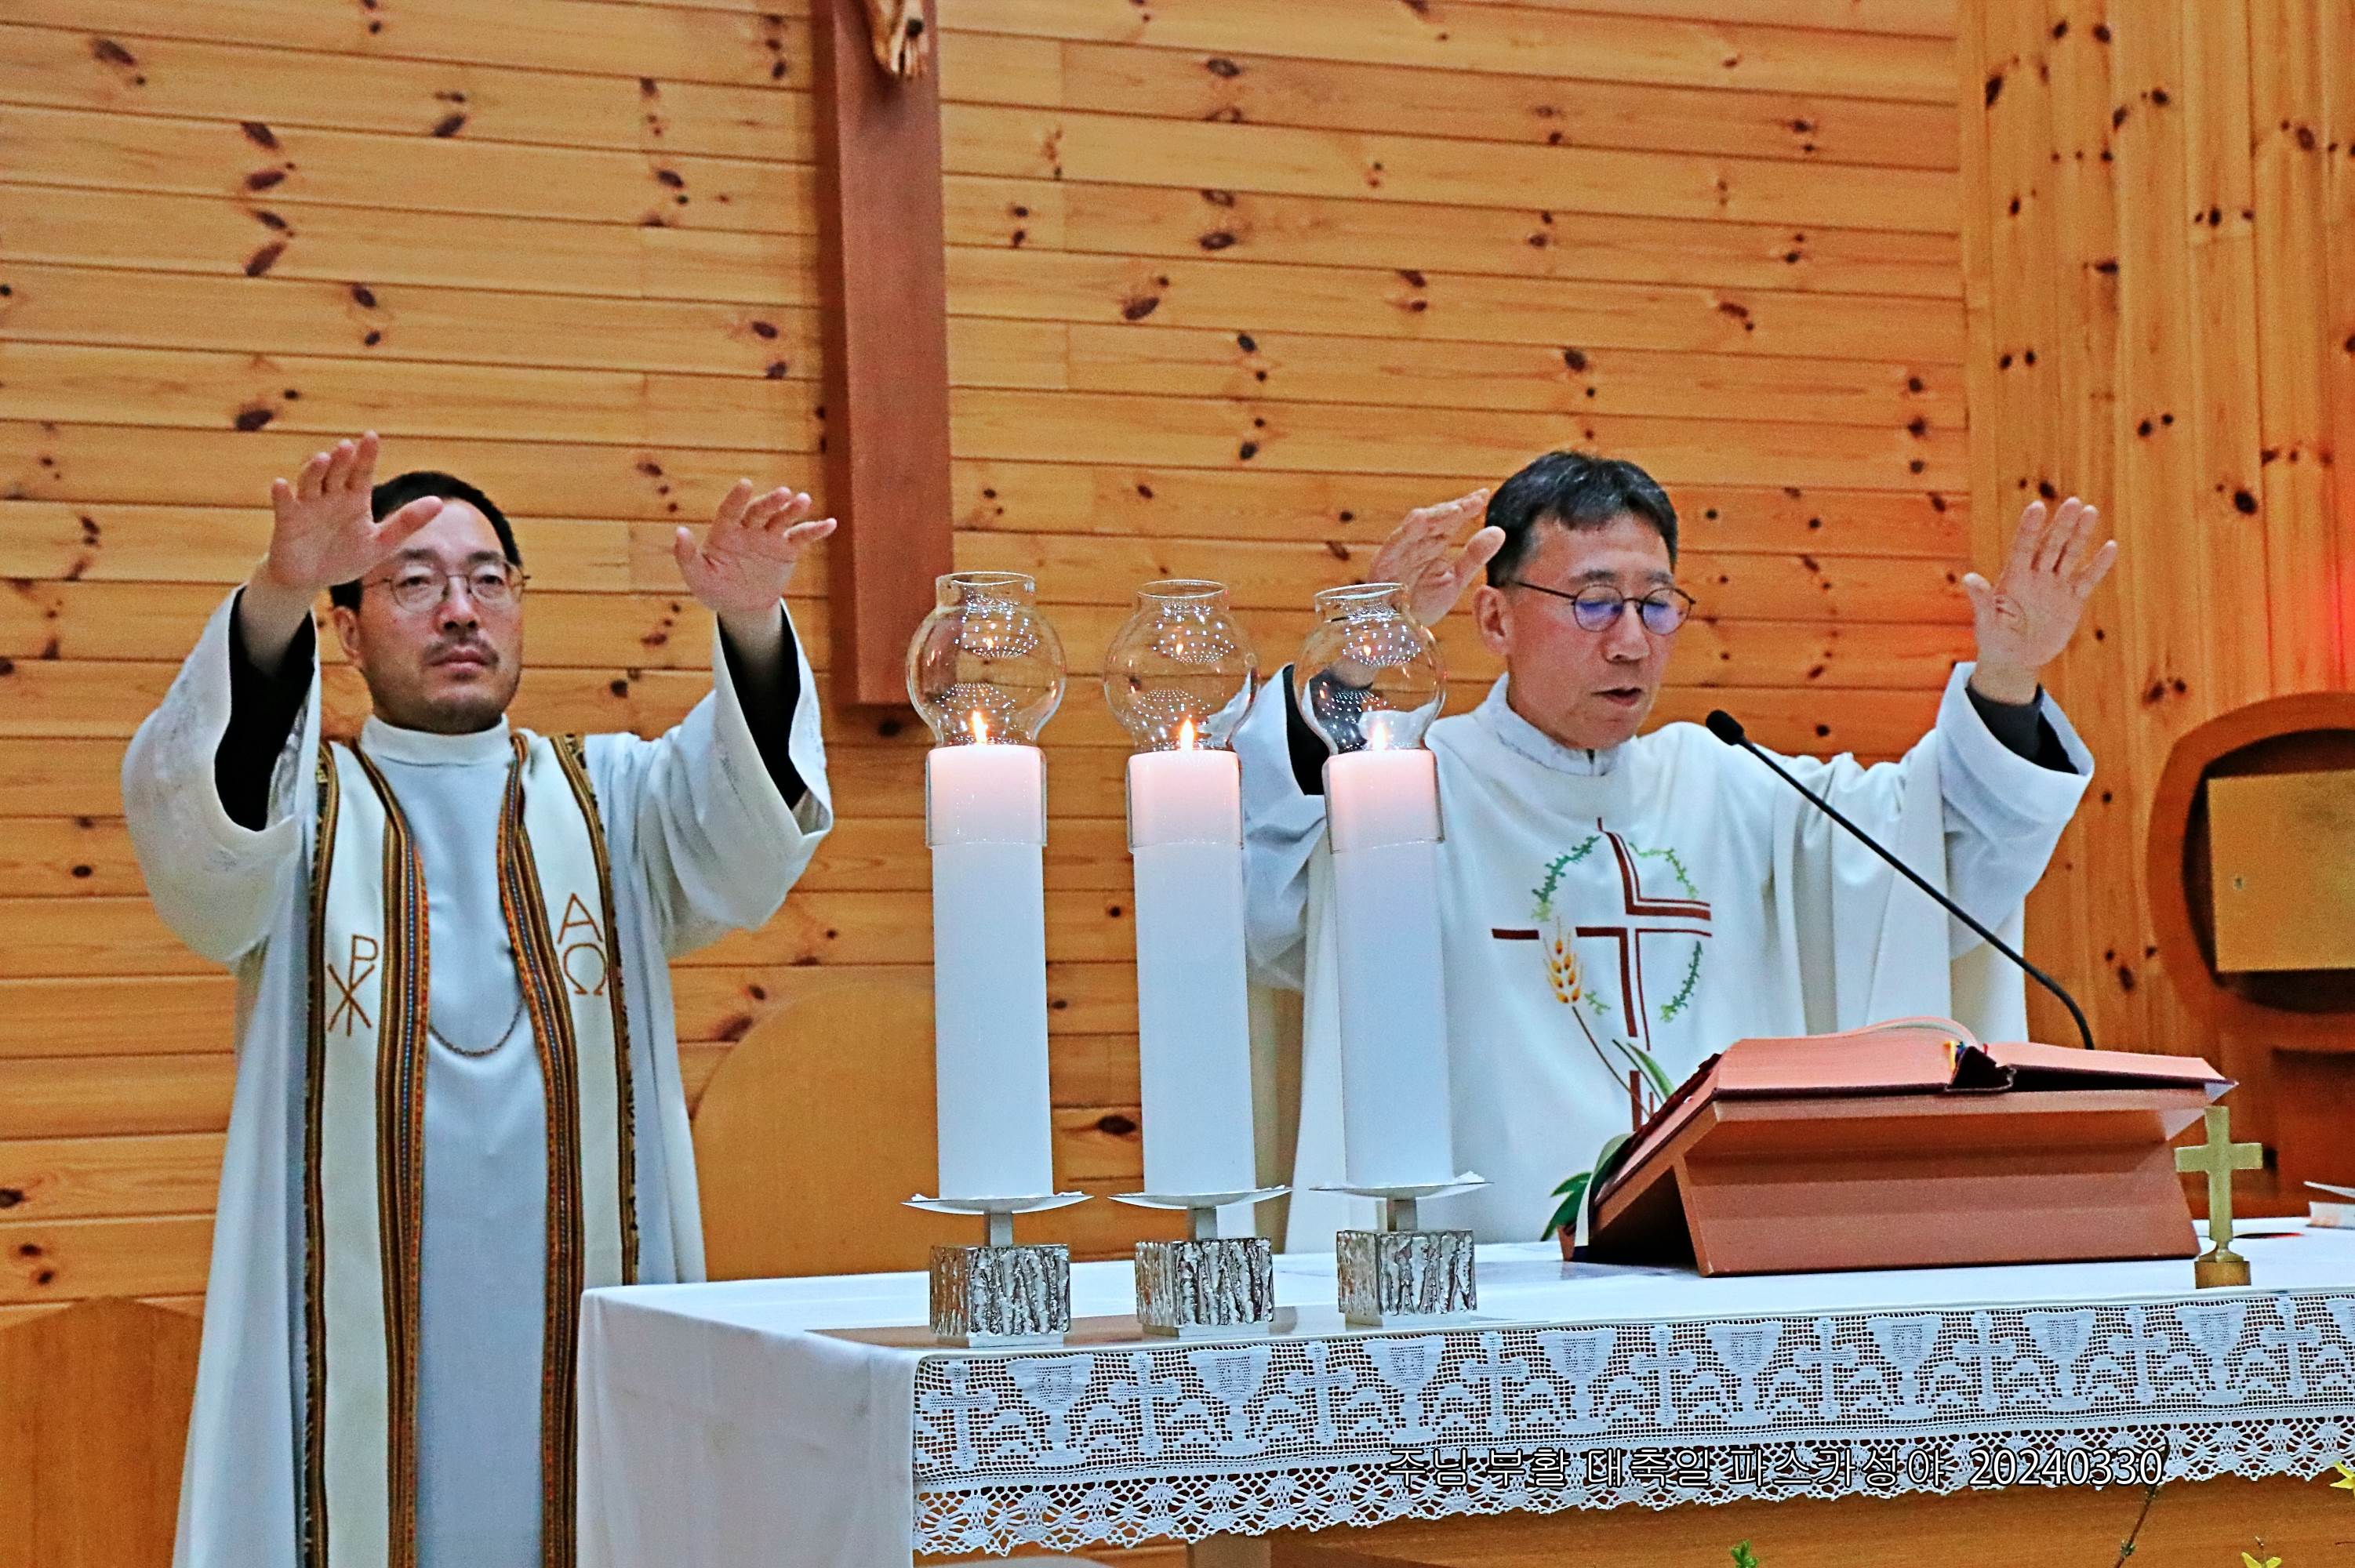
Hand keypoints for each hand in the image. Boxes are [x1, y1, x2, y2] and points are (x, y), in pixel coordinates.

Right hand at [261, 432, 443, 596]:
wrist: (312, 579)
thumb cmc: (346, 557)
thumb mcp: (380, 543)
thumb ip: (406, 523)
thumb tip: (439, 503)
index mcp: (354, 499)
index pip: (362, 472)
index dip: (366, 455)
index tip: (371, 436)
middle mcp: (331, 496)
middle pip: (336, 473)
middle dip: (341, 460)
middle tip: (347, 446)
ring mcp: (307, 506)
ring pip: (311, 482)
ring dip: (314, 470)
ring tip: (323, 459)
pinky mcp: (287, 521)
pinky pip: (284, 505)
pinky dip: (282, 494)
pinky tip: (281, 484)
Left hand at [672, 481, 834, 617]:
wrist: (741, 605)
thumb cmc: (715, 588)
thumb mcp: (697, 576)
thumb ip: (687, 556)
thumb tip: (679, 532)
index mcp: (725, 531)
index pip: (731, 510)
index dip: (737, 497)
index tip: (745, 484)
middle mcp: (749, 528)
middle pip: (761, 511)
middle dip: (772, 502)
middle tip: (784, 493)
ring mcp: (770, 537)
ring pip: (783, 519)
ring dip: (794, 509)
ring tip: (804, 500)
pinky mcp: (788, 549)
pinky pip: (803, 537)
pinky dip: (816, 530)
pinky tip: (830, 524)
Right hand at [1367, 488, 1503, 626]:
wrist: (1398, 628)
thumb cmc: (1421, 603)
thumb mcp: (1455, 579)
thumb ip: (1475, 556)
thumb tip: (1499, 531)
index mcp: (1434, 543)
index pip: (1452, 520)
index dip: (1467, 506)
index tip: (1484, 495)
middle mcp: (1418, 541)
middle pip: (1437, 517)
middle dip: (1456, 507)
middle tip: (1476, 499)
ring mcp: (1401, 549)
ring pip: (1417, 524)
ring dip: (1436, 515)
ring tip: (1457, 509)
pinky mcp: (1384, 561)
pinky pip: (1395, 541)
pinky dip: (1407, 530)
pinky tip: (1421, 519)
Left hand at [1962, 496, 2117, 702]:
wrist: (2015, 659)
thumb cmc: (1995, 638)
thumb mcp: (1986, 621)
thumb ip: (1982, 600)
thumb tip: (1970, 579)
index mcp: (2014, 577)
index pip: (2023, 547)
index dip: (2030, 528)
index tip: (2037, 506)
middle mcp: (2036, 575)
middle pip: (2051, 545)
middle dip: (2062, 525)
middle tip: (2074, 502)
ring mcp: (2056, 585)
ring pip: (2070, 555)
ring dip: (2080, 535)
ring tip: (2090, 511)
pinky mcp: (2072, 600)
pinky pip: (2087, 579)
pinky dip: (2099, 566)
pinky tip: (2110, 546)